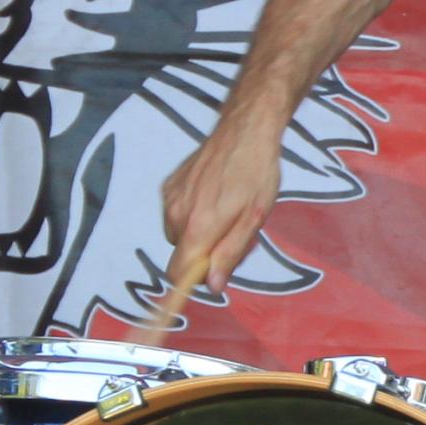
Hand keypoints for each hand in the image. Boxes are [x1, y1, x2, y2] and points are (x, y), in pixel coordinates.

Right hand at [150, 112, 285, 333]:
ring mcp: (170, 199)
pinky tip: (217, 198)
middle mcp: (176, 215)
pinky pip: (177, 215)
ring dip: (202, 236)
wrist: (243, 130)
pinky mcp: (169, 187)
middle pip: (182, 257)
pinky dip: (194, 216)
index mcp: (198, 227)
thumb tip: (213, 285)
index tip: (194, 294)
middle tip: (238, 238)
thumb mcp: (254, 218)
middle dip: (206, 257)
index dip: (186, 288)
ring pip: (180, 236)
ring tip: (231, 213)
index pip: (179, 273)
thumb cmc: (256, 174)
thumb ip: (231, 253)